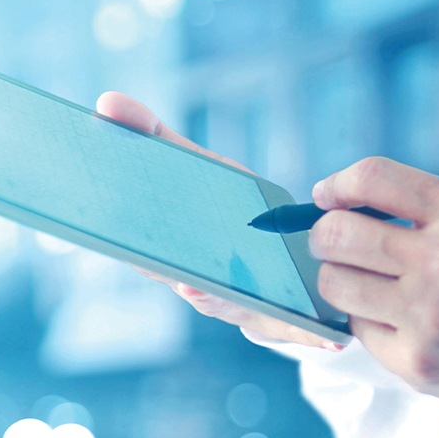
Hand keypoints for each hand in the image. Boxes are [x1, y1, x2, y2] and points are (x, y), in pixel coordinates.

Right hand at [95, 93, 339, 350]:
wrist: (284, 253)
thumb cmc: (231, 211)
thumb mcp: (197, 168)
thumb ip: (154, 135)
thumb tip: (106, 101)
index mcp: (179, 254)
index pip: (153, 258)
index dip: (142, 256)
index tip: (130, 247)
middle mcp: (206, 287)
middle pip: (197, 289)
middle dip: (194, 288)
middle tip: (189, 282)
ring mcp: (245, 306)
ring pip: (241, 311)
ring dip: (244, 310)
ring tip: (248, 303)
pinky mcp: (289, 320)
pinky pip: (300, 331)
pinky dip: (313, 335)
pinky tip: (332, 336)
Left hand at [309, 157, 438, 413]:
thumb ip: (424, 209)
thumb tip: (339, 205)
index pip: (372, 178)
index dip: (337, 185)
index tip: (327, 197)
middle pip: (336, 233)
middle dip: (324, 235)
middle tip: (335, 243)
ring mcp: (428, 314)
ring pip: (334, 283)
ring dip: (342, 280)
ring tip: (372, 284)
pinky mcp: (415, 359)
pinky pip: (358, 328)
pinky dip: (371, 322)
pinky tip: (406, 324)